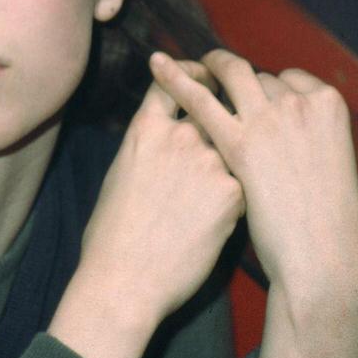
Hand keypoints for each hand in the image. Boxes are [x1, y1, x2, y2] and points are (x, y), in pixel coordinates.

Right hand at [48, 63, 243, 357]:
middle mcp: (180, 133)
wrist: (125, 281)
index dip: (192, 76)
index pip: (175, 82)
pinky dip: (239, 198)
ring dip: (234, 163)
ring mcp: (210, 159)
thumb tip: (161, 142)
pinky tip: (218, 223)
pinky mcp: (234, 190)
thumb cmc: (111, 238)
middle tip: (232, 128)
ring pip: (235, 149)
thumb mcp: (120, 175)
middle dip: (224, 116)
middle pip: (215, 110)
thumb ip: (147, 148)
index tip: (203, 78)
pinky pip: (246, 183)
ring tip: (214, 197)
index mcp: (145, 128)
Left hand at [150, 49, 357, 357]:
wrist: (320, 261)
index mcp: (330, 104)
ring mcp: (269, 117)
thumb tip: (282, 137)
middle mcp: (299, 102)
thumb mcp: (329, 169)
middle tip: (221, 77)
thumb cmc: (326, 227)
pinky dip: (175, 78)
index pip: (289, 78)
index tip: (259, 99)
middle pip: (259, 76)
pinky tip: (158, 65)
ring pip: (232, 75)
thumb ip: (306, 143)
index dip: (269, 90)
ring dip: (213, 67)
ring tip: (199, 66)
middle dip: (240, 80)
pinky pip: (198, 98)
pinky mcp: (236, 141)